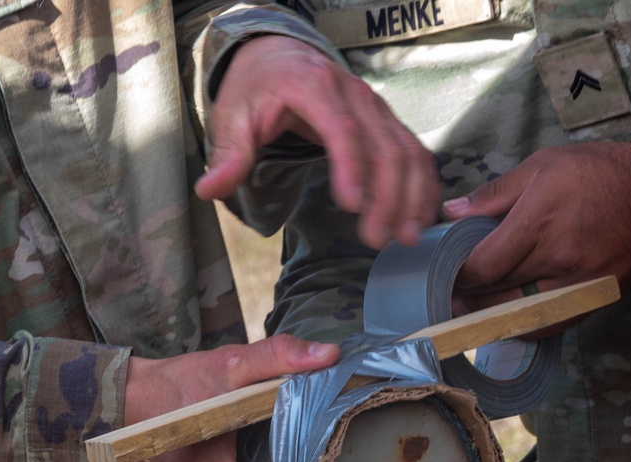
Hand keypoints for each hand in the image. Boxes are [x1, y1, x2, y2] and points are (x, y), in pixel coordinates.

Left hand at [195, 34, 439, 248]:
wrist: (278, 54)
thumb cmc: (256, 86)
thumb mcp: (233, 115)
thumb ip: (228, 154)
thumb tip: (208, 190)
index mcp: (314, 86)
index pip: (342, 129)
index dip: (351, 167)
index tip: (351, 205)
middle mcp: (354, 94)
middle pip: (383, 146)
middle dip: (386, 196)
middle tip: (377, 238)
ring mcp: (376, 107)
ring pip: (406, 151)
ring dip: (411, 195)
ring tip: (405, 237)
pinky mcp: (386, 121)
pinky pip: (414, 151)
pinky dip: (422, 185)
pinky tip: (420, 217)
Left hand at [441, 141, 630, 330]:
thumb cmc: (598, 171)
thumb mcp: (542, 166)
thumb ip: (494, 194)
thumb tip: (451, 212)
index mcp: (538, 223)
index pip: (484, 265)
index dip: (459, 277)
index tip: (444, 276)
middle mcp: (557, 258)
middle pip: (498, 292)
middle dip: (468, 297)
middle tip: (447, 298)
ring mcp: (580, 282)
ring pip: (522, 314)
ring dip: (491, 318)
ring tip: (470, 313)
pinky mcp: (598, 296)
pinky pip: (553, 324)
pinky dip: (526, 327)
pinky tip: (507, 322)